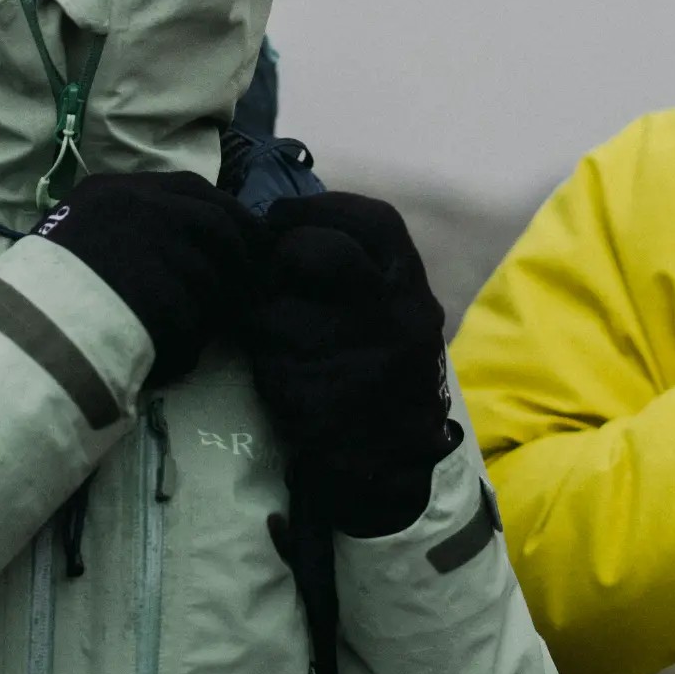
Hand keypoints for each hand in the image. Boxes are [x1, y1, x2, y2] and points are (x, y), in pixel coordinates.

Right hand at [33, 171, 260, 387]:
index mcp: (116, 191)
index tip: (245, 240)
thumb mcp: (75, 230)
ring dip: (210, 309)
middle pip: (217, 226)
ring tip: (192, 331)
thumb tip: (183, 239)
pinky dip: (188, 346)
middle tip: (246, 289)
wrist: (19, 325)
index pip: (194, 189)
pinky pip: (194, 325)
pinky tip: (170, 357)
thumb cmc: (36, 283)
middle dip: (239, 259)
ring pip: (212, 278)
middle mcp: (141, 209)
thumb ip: (124, 224)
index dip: (229, 216)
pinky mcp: (163, 297)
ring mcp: (155, 250)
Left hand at [242, 192, 457, 535]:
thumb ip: (357, 268)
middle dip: (280, 258)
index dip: (319, 209)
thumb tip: (282, 225)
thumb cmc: (380, 370)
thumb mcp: (391, 312)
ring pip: (275, 308)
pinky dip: (262, 361)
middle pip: (317, 252)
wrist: (394, 464)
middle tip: (269, 277)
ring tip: (279, 340)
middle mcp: (396, 315)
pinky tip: (281, 374)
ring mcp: (357, 356)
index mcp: (412, 291)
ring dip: (262, 319)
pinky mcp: (317, 391)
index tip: (281, 216)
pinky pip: (264, 357)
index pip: (373, 221)